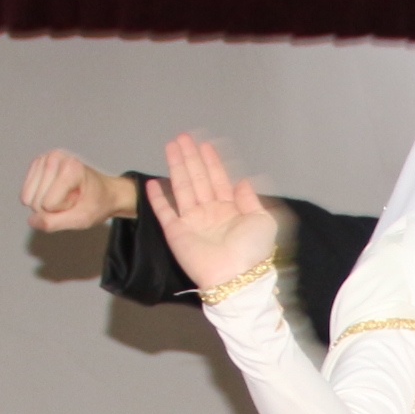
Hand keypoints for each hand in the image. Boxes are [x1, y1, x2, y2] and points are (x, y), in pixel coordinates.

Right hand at [22, 150, 139, 233]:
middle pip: (36, 202)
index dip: (63, 210)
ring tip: (66, 194)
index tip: (79, 201)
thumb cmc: (97, 203)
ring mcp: (43, 158)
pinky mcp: (36, 164)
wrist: (104, 192)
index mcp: (71, 168)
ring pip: (28, 199)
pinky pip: (25, 195)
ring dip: (46, 203)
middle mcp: (55, 157)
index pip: (48, 205)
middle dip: (53, 208)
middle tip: (72, 198)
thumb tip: (31, 220)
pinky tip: (56, 191)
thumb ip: (55, 222)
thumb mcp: (82, 219)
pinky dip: (40, 198)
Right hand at [149, 134, 280, 294]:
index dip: (212, 161)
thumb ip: (250, 199)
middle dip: (191, 157)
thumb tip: (242, 181)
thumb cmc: (252, 250)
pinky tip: (153, 183)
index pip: (219, 179)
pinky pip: (165, 212)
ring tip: (171, 146)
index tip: (205, 144)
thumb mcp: (262, 221)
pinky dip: (158, 199)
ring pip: (183, 187)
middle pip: (198, 178)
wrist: (235, 277)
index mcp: (231, 209)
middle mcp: (211, 212)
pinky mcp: (176, 232)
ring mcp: (192, 221)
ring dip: (176, 167)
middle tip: (183, 137)